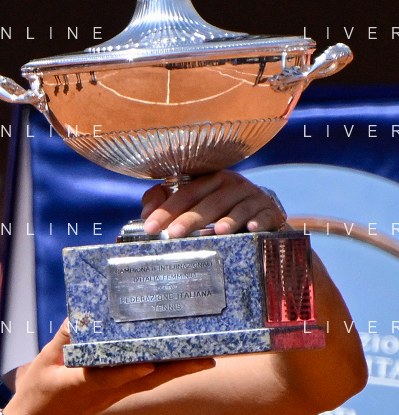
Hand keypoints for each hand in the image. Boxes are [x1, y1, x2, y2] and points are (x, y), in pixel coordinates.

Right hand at [4, 319, 213, 414]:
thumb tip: (81, 314)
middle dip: (175, 369)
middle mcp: (102, 393)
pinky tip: (182, 362)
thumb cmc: (36, 394)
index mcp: (78, 385)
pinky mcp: (116, 397)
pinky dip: (164, 372)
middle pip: (144, 381)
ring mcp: (112, 397)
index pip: (105, 379)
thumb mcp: (42, 362)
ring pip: (149, 383)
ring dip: (178, 371)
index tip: (147, 365)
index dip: (127, 372)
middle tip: (206, 358)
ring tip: (206, 359)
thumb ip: (63, 338)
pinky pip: (144, 384)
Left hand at [140, 171, 285, 238]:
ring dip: (227, 220)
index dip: (167, 208)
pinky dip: (258, 222)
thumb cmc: (220, 210)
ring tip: (217, 232)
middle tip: (173, 234)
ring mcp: (252, 197)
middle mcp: (232, 184)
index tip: (150, 226)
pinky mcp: (270, 211)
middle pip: (209, 201)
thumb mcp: (194, 204)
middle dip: (190, 218)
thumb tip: (145, 213)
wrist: (261, 215)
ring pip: (237, 208)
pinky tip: (252, 229)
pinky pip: (264, 215)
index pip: (186, 192)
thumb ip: (166, 202)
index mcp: (210, 180)